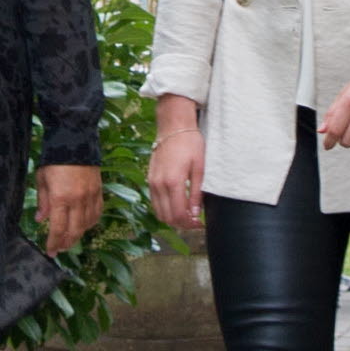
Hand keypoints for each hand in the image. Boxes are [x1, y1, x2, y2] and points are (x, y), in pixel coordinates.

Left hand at [36, 162, 103, 254]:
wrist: (75, 142)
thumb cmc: (54, 160)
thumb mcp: (42, 179)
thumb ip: (42, 201)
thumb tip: (40, 220)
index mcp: (60, 199)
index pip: (57, 229)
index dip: (53, 243)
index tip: (50, 252)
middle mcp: (77, 201)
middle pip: (74, 231)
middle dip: (66, 243)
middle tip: (59, 249)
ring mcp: (90, 196)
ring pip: (87, 224)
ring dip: (79, 235)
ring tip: (70, 239)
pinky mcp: (99, 191)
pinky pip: (97, 213)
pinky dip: (91, 222)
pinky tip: (84, 225)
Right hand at [151, 98, 204, 231]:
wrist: (173, 126)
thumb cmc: (190, 143)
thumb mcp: (199, 168)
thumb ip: (196, 193)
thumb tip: (194, 214)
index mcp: (173, 182)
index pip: (178, 214)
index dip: (189, 224)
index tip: (200, 223)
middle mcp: (159, 185)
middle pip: (167, 217)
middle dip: (182, 224)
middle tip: (195, 222)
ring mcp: (152, 182)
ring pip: (159, 212)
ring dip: (172, 218)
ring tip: (187, 215)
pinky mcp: (149, 179)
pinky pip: (155, 202)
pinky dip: (165, 209)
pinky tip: (177, 204)